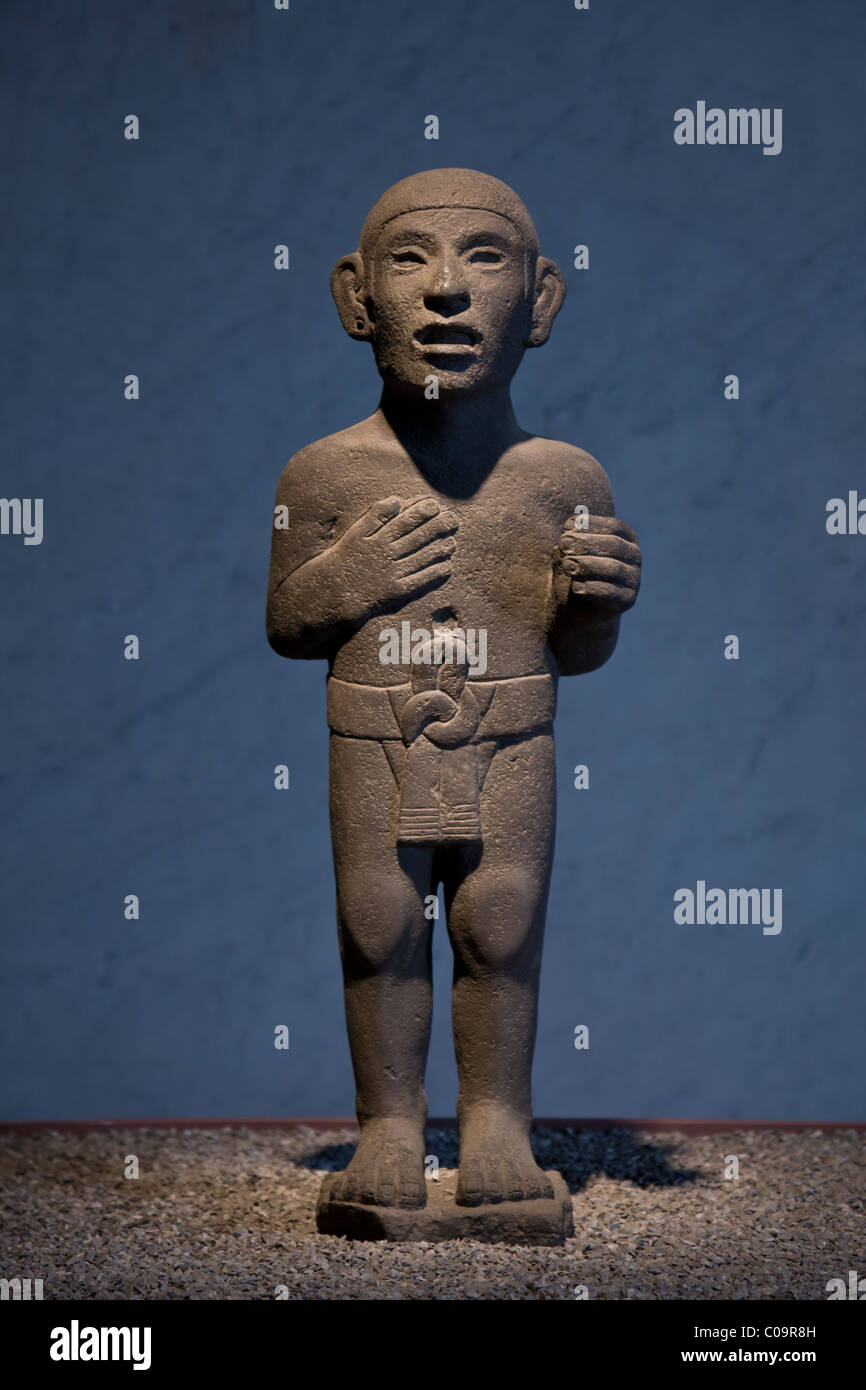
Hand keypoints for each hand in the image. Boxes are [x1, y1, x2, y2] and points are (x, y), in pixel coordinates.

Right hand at [327, 494, 457, 622]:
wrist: (332, 592)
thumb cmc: (344, 558)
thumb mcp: (355, 533)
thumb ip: (375, 516)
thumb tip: (396, 500)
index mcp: (377, 539)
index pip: (404, 521)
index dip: (422, 512)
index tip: (435, 505)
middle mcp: (387, 555)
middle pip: (417, 538)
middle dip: (437, 527)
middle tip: (453, 519)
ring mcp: (392, 574)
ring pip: (421, 558)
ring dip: (440, 549)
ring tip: (453, 542)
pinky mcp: (395, 592)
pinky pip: (419, 581)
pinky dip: (434, 573)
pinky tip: (447, 566)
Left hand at [554, 514, 640, 612]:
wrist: (574, 607)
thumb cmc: (573, 571)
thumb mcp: (568, 552)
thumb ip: (570, 541)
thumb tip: (571, 531)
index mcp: (625, 537)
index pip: (614, 527)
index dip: (591, 525)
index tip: (567, 527)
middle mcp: (633, 556)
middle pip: (614, 545)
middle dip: (586, 543)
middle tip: (564, 544)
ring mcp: (633, 579)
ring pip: (613, 568)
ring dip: (587, 565)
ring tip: (566, 565)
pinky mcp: (627, 600)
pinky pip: (610, 592)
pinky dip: (590, 588)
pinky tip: (575, 586)